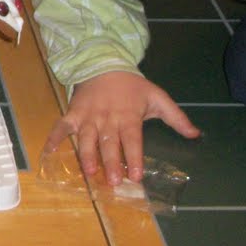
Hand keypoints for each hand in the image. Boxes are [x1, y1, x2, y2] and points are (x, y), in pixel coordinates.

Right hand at [42, 69, 200, 184]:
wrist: (104, 63)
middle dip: (111, 162)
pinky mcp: (73, 113)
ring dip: (88, 156)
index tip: (136, 175)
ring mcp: (88, 116)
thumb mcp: (158, 97)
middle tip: (113, 182)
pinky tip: (49, 153)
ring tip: (90, 172)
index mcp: (129, 116)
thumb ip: (176, 117)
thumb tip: (196, 134)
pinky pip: (62, 127)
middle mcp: (107, 118)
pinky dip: (54, 139)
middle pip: (109, 143)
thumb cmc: (132, 86)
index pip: (132, 140)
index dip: (134, 157)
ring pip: (87, 139)